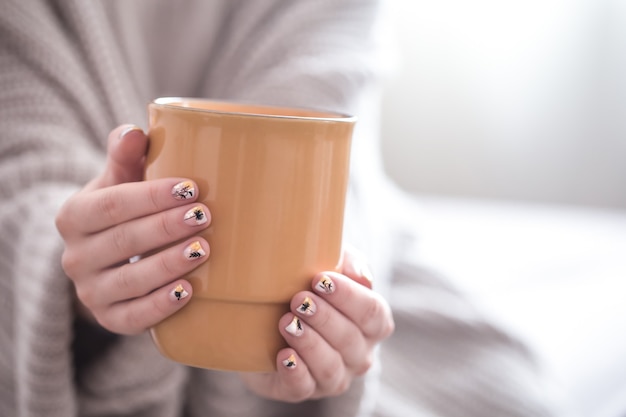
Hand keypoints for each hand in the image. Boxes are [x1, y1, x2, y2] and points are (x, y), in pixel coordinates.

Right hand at [55, 125, 210, 334]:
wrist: (113, 259)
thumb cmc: (126, 209)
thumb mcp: (120, 180)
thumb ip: (125, 155)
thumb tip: (134, 132)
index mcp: (74, 216)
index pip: (111, 205)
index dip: (151, 196)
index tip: (191, 188)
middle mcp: (75, 257)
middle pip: (123, 241)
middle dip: (166, 228)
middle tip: (204, 216)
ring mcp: (90, 292)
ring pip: (129, 281)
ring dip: (168, 264)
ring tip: (203, 250)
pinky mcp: (109, 319)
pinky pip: (133, 318)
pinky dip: (161, 305)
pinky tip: (189, 291)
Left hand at [241, 246, 394, 401]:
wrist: (264, 317)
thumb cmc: (307, 285)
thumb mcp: (329, 264)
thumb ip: (350, 262)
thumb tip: (362, 276)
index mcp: (371, 324)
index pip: (373, 312)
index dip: (349, 296)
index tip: (321, 280)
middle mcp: (358, 354)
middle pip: (350, 339)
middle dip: (324, 317)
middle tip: (298, 299)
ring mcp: (333, 377)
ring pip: (330, 367)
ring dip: (308, 342)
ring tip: (287, 322)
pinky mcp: (303, 390)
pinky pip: (304, 388)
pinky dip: (295, 372)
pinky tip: (283, 355)